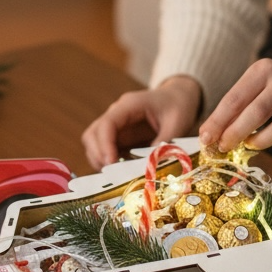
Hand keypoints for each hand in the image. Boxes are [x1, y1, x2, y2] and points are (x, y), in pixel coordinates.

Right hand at [82, 75, 201, 170]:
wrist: (179, 97)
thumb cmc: (178, 105)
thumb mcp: (177, 123)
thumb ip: (163, 144)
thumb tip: (149, 167)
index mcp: (130, 105)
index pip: (107, 123)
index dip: (105, 144)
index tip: (110, 163)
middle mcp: (117, 114)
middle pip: (92, 134)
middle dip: (98, 154)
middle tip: (112, 173)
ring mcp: (117, 126)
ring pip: (94, 143)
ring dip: (100, 159)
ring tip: (115, 174)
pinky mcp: (120, 137)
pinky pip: (105, 150)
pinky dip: (108, 162)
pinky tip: (121, 172)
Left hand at [199, 54, 271, 154]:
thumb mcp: (255, 81)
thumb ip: (236, 104)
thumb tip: (211, 133)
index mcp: (263, 70)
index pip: (235, 99)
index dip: (219, 122)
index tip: (206, 138)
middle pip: (257, 114)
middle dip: (236, 134)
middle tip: (224, 146)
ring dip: (262, 142)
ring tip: (252, 143)